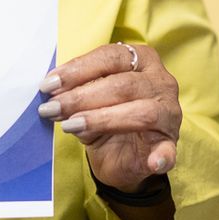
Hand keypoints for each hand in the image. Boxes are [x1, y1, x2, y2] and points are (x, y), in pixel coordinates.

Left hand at [39, 43, 181, 191]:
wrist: (120, 156)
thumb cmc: (105, 116)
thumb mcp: (88, 101)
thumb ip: (76, 93)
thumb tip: (52, 93)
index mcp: (142, 61)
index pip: (111, 57)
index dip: (78, 69)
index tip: (49, 85)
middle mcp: (161, 82)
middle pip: (123, 84)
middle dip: (82, 96)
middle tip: (51, 108)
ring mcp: (169, 114)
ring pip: (141, 112)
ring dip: (101, 120)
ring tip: (71, 126)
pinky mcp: (170, 144)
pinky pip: (168, 150)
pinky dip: (162, 156)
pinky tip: (153, 162)